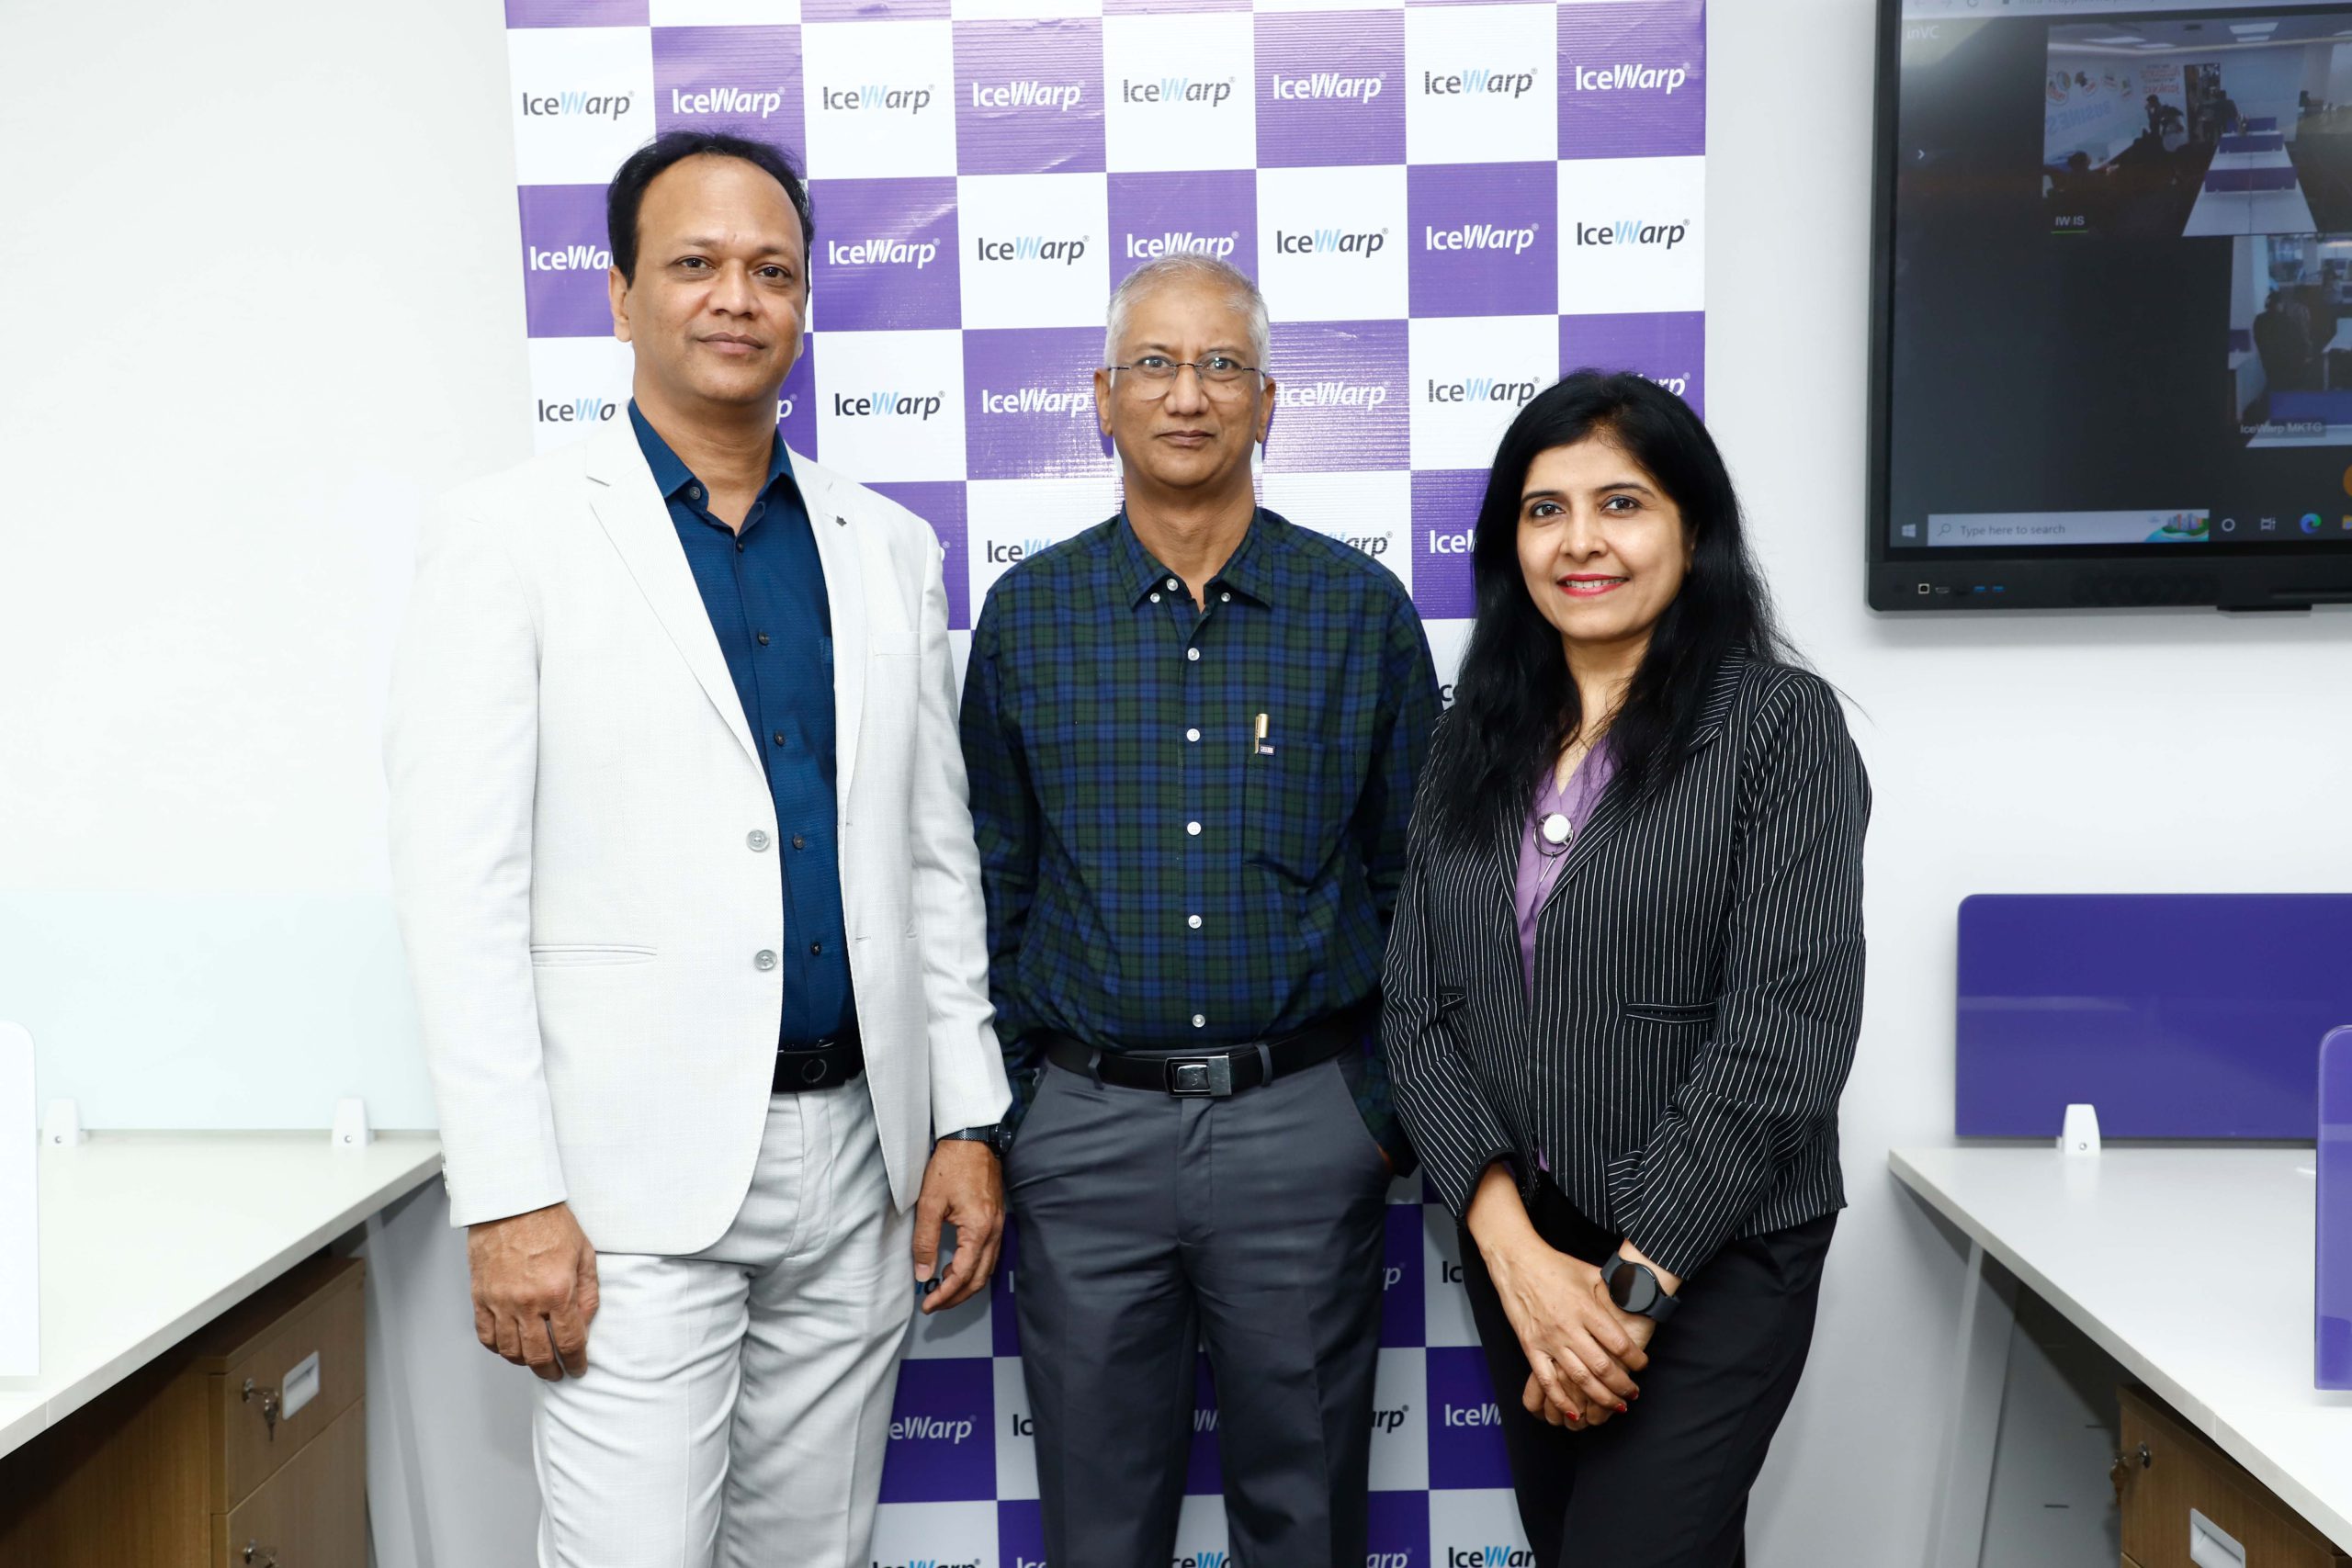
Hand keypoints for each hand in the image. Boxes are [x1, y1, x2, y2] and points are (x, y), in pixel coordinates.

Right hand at [467, 1201, 597, 1380]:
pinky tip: (508, 1348)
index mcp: (557, 1291)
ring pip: (510, 1350)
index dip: (575, 1361)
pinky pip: (486, 1335)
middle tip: (557, 1373)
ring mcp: (500, 1301)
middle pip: (539, 1354)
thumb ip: (587, 1293)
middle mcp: (527, 1302)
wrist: (512, 1202)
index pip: (569, 1342)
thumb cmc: (550, 1222)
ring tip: (535, 1362)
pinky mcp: (480, 1296)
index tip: (577, 1368)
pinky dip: (497, 1348)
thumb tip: (585, 1322)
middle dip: (551, 1370)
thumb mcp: (584, 1254)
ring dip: (524, 1362)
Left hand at [913, 1140, 1003, 1313]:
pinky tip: (957, 1267)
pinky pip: (989, 1254)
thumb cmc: (951, 1166)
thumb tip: (923, 1273)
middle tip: (934, 1303)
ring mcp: (998, 1225)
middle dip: (957, 1297)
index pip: (963, 1276)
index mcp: (979, 1230)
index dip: (945, 1295)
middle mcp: (994, 1231)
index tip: (927, 1304)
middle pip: (980, 1279)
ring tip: (942, 1289)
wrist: (972, 1139)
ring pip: (987, 1268)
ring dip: (966, 1284)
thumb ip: (925, 1241)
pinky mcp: (996, 1218)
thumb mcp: (929, 1203)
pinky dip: (974, 1268)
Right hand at [1464, 1167, 1644, 1416]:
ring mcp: (1549, 1339)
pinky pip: (1546, 1380)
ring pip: (1579, 1378)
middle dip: (1622, 1385)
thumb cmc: (1555, 1265)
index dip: (1635, 1359)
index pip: (1618, 1343)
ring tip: (1615, 1406)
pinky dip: (1561, 1400)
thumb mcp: (1590, 1273)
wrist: (1517, 1261)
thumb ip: (1612, 1291)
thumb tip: (1636, 1299)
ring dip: (1600, 1397)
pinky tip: (1575, 1413)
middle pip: (1602, 1367)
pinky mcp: (1531, 1346)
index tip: (1642, 1365)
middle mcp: (1569, 1326)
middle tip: (1633, 1393)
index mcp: (1586, 1308)